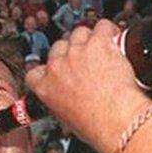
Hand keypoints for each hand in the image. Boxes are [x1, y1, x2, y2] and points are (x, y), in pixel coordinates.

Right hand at [25, 20, 147, 152]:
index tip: (57, 71)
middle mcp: (57, 66)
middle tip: (86, 63)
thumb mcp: (68, 121)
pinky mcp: (98, 43)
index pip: (35, 71)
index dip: (48, 68)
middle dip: (71, 52)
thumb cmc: (96, 125)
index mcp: (45, 87)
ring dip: (89, 39)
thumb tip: (71, 105)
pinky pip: (101, 26)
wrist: (116, 120)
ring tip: (102, 50)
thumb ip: (63, 105)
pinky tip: (114, 37)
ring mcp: (77, 52)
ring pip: (79, 33)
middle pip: (59, 47)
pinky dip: (108, 30)